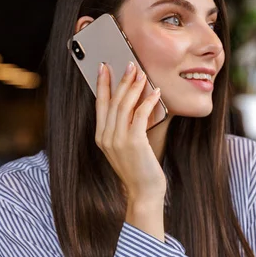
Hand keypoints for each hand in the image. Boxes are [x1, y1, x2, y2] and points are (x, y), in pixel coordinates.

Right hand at [95, 61, 166, 202]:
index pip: (100, 105)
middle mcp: (106, 137)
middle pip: (113, 101)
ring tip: (142, 73)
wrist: (144, 193)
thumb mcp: (126, 148)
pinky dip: (148, 101)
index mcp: (101, 137)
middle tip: (130, 64)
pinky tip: (156, 92)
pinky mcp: (134, 142)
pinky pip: (140, 114)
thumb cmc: (138, 170)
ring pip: (125, 105)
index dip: (102, 84)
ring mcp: (118, 140)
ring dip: (135, 86)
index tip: (104, 67)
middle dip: (122, 80)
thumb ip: (125, 128)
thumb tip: (135, 104)